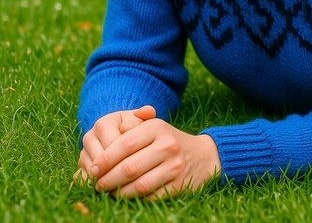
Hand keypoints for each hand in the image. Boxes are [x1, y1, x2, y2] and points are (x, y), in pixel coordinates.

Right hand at [76, 105, 155, 182]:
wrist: (120, 137)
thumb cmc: (133, 129)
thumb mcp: (140, 121)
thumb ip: (145, 115)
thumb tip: (148, 111)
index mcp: (103, 123)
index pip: (112, 144)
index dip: (125, 156)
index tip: (140, 163)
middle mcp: (89, 137)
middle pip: (100, 160)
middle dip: (115, 171)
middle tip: (132, 179)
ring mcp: (82, 153)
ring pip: (92, 171)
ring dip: (106, 179)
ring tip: (124, 184)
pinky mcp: (79, 167)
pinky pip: (84, 180)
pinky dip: (97, 185)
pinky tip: (111, 188)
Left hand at [76, 108, 220, 199]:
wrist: (203, 156)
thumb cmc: (167, 143)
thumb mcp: (153, 129)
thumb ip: (127, 134)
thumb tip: (94, 158)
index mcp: (157, 127)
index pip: (124, 144)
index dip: (105, 159)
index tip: (93, 169)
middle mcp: (168, 145)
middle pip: (129, 167)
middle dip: (107, 179)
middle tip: (97, 185)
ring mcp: (175, 165)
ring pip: (138, 185)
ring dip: (118, 193)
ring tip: (109, 192)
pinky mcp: (179, 184)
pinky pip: (149, 197)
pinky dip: (134, 199)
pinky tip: (127, 196)